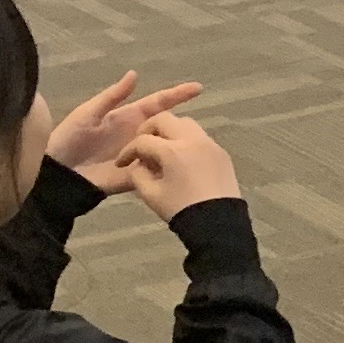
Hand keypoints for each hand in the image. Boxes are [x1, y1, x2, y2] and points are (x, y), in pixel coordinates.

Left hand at [48, 69, 204, 187]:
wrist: (59, 172)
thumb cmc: (70, 138)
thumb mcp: (89, 113)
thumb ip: (113, 96)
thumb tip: (134, 74)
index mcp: (129, 117)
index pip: (158, 103)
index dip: (177, 95)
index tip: (199, 87)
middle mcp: (138, 136)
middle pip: (166, 127)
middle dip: (182, 125)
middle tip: (192, 129)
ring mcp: (138, 156)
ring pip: (165, 150)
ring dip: (177, 148)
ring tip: (191, 148)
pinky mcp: (135, 177)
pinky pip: (154, 173)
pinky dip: (164, 170)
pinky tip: (177, 169)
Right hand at [117, 110, 240, 219]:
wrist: (218, 223)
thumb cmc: (181, 210)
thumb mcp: (151, 195)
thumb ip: (138, 175)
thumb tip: (139, 164)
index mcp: (172, 150)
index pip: (143, 141)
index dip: (128, 151)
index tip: (122, 163)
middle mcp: (192, 139)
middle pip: (165, 119)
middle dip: (148, 130)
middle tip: (141, 146)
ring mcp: (210, 144)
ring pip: (185, 123)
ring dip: (169, 132)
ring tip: (162, 151)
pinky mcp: (221, 152)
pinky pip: (200, 137)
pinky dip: (186, 141)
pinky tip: (181, 160)